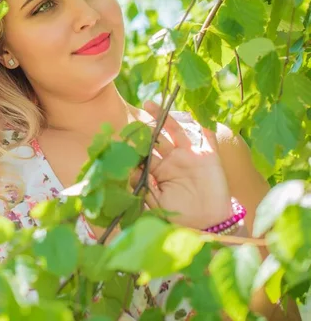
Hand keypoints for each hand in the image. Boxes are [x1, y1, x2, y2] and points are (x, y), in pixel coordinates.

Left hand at [131, 101, 232, 229]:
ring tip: (149, 105)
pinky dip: (198, 125)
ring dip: (163, 118)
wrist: (209, 224)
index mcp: (158, 171)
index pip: (144, 154)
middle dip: (145, 128)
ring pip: (174, 131)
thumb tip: (129, 171)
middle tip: (132, 116)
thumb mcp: (157, 203)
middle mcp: (172, 160)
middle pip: (156, 138)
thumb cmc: (181, 216)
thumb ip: (145, 187)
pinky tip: (187, 114)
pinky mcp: (207, 155)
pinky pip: (204, 137)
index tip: (120, 137)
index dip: (134, 145)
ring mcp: (189, 155)